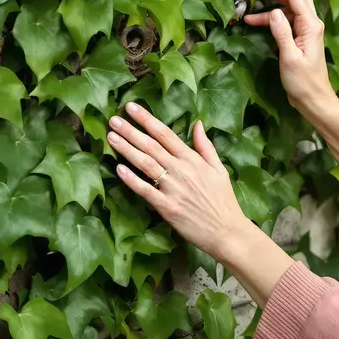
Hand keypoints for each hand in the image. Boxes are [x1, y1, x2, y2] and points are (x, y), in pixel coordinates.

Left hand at [107, 102, 252, 262]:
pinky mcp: (167, 208)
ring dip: (127, 149)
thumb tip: (197, 123)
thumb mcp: (219, 169)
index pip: (166, 134)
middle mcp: (181, 170)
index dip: (147, 119)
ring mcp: (173, 189)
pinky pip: (146, 191)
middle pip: (152, 146)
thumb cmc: (223, 200)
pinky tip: (118, 169)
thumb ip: (205, 146)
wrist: (227, 231)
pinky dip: (132, 180)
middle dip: (131, 131)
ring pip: (146, 164)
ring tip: (111, 137)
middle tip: (113, 119)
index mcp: (193, 160)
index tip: (132, 107)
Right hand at [245, 0, 334, 109]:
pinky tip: (252, 15)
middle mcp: (311, 21)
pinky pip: (285, 15)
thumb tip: (272, 12)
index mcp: (311, 24)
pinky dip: (269, 12)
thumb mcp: (290, 59)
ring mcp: (306, 27)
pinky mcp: (299, 35)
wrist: (314, 99)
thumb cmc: (303, 83)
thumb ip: (282, 33)